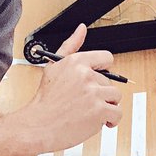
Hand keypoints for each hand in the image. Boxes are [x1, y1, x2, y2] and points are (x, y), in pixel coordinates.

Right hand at [22, 25, 123, 152]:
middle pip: (110, 82)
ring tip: (91, 112)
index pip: (106, 58)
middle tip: (85, 102)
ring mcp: (94, 93)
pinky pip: (117, 113)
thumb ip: (71, 45)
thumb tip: (81, 28)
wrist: (38, 126)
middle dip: (101, 93)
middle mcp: (86, 75)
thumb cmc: (45, 100)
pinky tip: (98, 121)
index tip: (98, 80)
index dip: (104, 71)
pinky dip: (111, 120)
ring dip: (107, 107)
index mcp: (76, 62)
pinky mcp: (99, 111)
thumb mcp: (53, 66)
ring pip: (116, 97)